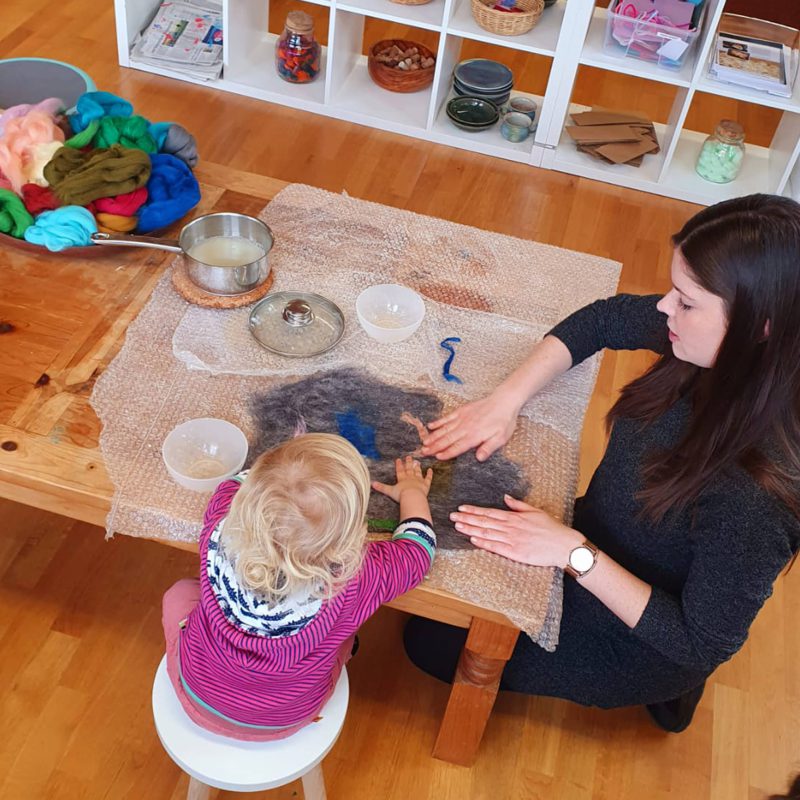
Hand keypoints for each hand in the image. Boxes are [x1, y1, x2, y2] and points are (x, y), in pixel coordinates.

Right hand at [372, 456, 432, 503]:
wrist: (412, 497)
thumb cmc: (401, 495)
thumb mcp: (389, 491)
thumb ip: (381, 487)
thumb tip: (371, 484)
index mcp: (402, 479)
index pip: (400, 470)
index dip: (399, 465)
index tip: (399, 459)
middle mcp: (410, 478)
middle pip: (409, 469)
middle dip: (409, 463)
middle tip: (409, 456)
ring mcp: (418, 480)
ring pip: (418, 472)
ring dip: (417, 467)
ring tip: (417, 462)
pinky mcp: (426, 485)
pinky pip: (428, 478)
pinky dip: (429, 474)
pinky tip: (430, 470)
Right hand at [420, 392, 519, 461]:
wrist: (504, 400)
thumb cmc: (504, 421)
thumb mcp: (501, 437)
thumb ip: (488, 448)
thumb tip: (479, 458)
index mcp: (474, 436)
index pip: (457, 447)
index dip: (447, 453)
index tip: (437, 457)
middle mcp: (465, 427)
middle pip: (447, 439)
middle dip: (434, 446)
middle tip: (423, 452)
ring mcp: (462, 418)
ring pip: (444, 429)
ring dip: (433, 436)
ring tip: (424, 442)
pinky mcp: (461, 411)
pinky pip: (447, 417)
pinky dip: (438, 422)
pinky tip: (430, 426)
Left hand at [450, 495, 582, 566]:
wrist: (563, 545)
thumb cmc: (551, 528)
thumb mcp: (535, 511)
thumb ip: (518, 505)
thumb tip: (505, 497)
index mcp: (515, 517)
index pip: (489, 512)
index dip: (474, 510)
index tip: (461, 508)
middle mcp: (510, 527)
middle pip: (484, 522)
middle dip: (467, 518)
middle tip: (452, 516)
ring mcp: (512, 540)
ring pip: (487, 533)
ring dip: (471, 529)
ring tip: (457, 526)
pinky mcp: (515, 553)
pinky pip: (496, 547)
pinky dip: (483, 543)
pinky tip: (472, 539)